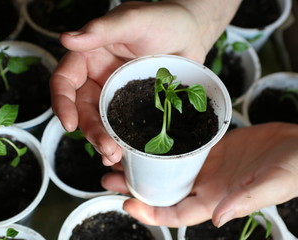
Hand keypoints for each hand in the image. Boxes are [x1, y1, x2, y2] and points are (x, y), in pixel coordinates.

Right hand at [50, 0, 241, 165]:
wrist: (192, 35)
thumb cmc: (164, 19)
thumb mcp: (133, 20)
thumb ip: (101, 30)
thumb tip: (66, 39)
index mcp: (88, 56)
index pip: (65, 81)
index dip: (62, 103)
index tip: (70, 124)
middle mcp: (98, 77)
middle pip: (82, 109)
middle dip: (89, 131)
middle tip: (106, 148)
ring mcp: (115, 94)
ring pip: (101, 122)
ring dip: (103, 141)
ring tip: (115, 156)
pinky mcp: (132, 106)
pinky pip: (122, 126)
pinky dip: (121, 141)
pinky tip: (125, 155)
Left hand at [102, 122, 297, 227]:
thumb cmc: (292, 168)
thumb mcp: (271, 184)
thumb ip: (244, 200)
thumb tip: (216, 219)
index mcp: (215, 199)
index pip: (176, 213)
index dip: (151, 213)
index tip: (127, 203)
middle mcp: (205, 185)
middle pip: (162, 191)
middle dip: (135, 187)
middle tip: (107, 177)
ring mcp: (205, 165)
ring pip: (165, 169)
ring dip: (142, 165)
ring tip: (117, 158)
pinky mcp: (208, 146)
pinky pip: (179, 148)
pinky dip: (160, 146)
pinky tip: (145, 138)